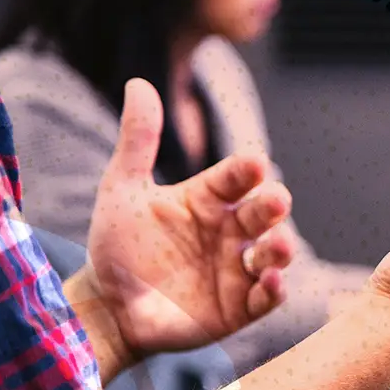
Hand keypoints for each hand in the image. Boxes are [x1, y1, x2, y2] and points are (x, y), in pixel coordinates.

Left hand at [86, 78, 294, 356]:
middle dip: (273, 206)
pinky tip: (271, 282)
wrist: (108, 306)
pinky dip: (274, 290)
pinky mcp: (239, 307)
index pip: (236, 177)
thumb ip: (137, 140)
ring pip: (273, 254)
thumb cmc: (118, 245)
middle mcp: (230, 231)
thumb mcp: (123, 190)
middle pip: (263, 213)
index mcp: (209, 199)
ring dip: (281, 249)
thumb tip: (138, 82)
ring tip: (278, 246)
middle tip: (276, 200)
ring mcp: (238, 269)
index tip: (254, 162)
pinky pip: (265, 298)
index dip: (246, 170)